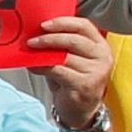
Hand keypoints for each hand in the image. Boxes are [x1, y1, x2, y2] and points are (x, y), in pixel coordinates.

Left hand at [37, 13, 117, 131]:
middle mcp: (101, 56)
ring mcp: (95, 70)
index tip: (44, 24)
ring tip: (29, 52)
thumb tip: (36, 33)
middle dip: (49, 38)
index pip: (84, 26)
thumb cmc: (74, 80)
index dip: (63, 22)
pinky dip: (41, 67)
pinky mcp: (84, 84)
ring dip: (42, 53)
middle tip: (31, 40)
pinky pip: (57, 70)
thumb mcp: (72, 58)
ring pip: (64, 55)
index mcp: (99, 45)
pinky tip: (33, 67)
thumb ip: (61, 45)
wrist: (81, 108)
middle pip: (74, 39)